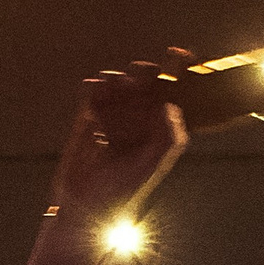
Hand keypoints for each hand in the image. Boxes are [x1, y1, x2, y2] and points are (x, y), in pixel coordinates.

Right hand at [45, 63, 188, 232]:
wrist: (87, 208)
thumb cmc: (126, 190)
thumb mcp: (154, 163)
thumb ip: (168, 136)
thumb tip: (169, 105)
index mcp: (157, 132)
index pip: (168, 96)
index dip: (175, 76)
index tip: (177, 56)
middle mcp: (137, 124)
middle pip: (142, 89)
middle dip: (141, 76)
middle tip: (138, 72)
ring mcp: (111, 122)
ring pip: (116, 92)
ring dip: (115, 82)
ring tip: (112, 79)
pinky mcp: (86, 124)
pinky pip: (91, 99)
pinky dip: (92, 89)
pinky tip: (92, 84)